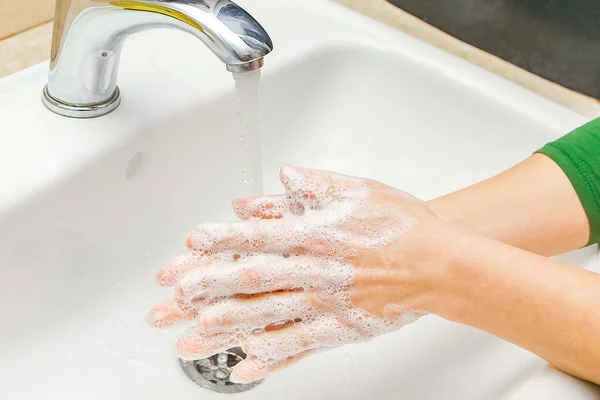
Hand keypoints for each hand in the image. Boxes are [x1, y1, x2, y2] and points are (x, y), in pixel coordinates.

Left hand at [148, 166, 447, 382]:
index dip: (223, 240)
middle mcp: (316, 269)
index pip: (260, 236)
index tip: (190, 244)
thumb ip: (313, 186)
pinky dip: (272, 358)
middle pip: (254, 278)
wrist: (442, 265)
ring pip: (269, 315)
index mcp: (317, 233)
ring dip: (229, 325)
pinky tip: (245, 368)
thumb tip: (277, 180)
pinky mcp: (340, 329)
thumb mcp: (358, 190)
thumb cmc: (400, 225)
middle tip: (172, 295)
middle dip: (209, 285)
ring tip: (193, 335)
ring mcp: (327, 303)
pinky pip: (300, 346)